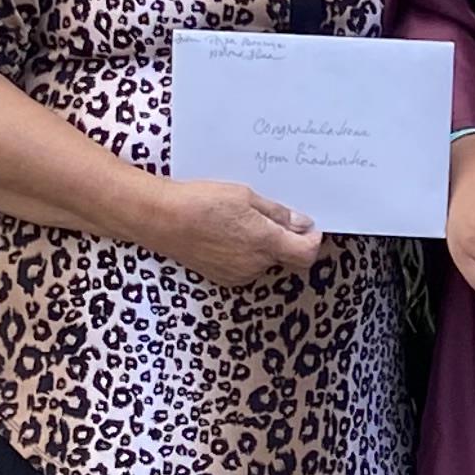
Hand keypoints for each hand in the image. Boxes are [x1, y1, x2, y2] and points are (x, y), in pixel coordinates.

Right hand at [155, 177, 323, 288]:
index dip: (312, 240)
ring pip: (265, 262)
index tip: (309, 227)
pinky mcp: (223, 278)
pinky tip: (227, 234)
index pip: (306, 254)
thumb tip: (302, 224)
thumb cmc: (202, 202)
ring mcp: (238, 275)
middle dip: (285, 240)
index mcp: (266, 244)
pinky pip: (246, 266)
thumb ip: (278, 214)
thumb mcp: (246, 197)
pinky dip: (245, 252)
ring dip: (263, 246)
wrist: (161, 219)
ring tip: (240, 221)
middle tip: (270, 216)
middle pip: (286, 258)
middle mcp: (255, 265)